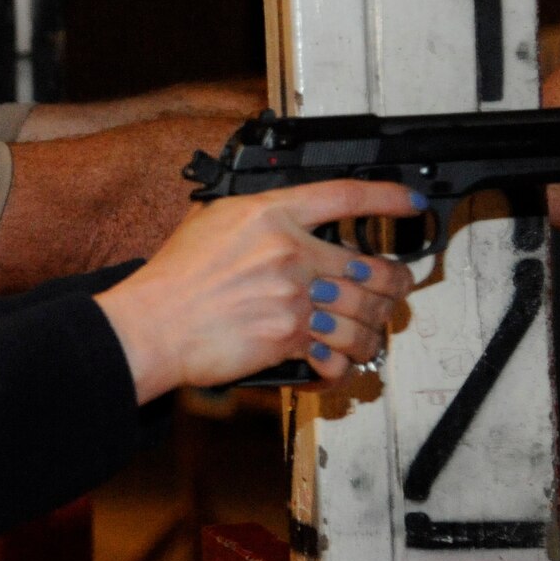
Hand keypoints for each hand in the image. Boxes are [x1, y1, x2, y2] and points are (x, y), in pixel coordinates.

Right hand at [94, 180, 418, 400]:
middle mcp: (288, 251)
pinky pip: (337, 354)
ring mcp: (292, 296)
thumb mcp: (209, 223)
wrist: (150, 325)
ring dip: (370, 330)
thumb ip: (254, 216)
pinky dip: (342, 364)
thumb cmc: (171, 280)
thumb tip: (283, 217)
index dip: (388, 197)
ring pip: (364, 315)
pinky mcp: (288, 337)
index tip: (409, 201)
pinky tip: (336, 362)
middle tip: (394, 290)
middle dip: (394, 284)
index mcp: (269, 214)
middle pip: (373, 267)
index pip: (345, 196)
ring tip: (363, 334)